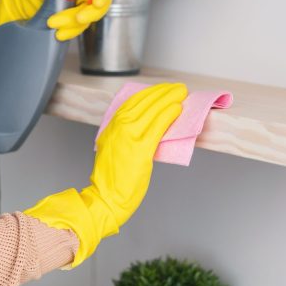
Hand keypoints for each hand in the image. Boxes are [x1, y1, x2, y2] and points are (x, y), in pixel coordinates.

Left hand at [0, 0, 113, 40]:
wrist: (18, 3)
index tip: (96, 1)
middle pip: (100, 1)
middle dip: (91, 12)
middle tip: (78, 18)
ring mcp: (79, 5)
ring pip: (89, 17)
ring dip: (75, 24)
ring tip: (52, 23)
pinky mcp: (73, 19)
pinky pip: (79, 27)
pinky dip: (71, 32)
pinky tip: (59, 34)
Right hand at [22, 82, 185, 267]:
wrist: (105, 197)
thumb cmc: (110, 177)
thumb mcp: (112, 145)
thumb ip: (125, 132)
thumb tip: (146, 123)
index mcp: (111, 124)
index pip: (133, 100)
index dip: (151, 92)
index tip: (163, 89)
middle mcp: (119, 126)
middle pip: (144, 101)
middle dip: (163, 92)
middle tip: (177, 88)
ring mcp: (129, 136)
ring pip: (153, 111)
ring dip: (169, 99)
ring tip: (181, 94)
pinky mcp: (141, 149)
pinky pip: (157, 127)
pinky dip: (168, 116)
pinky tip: (177, 110)